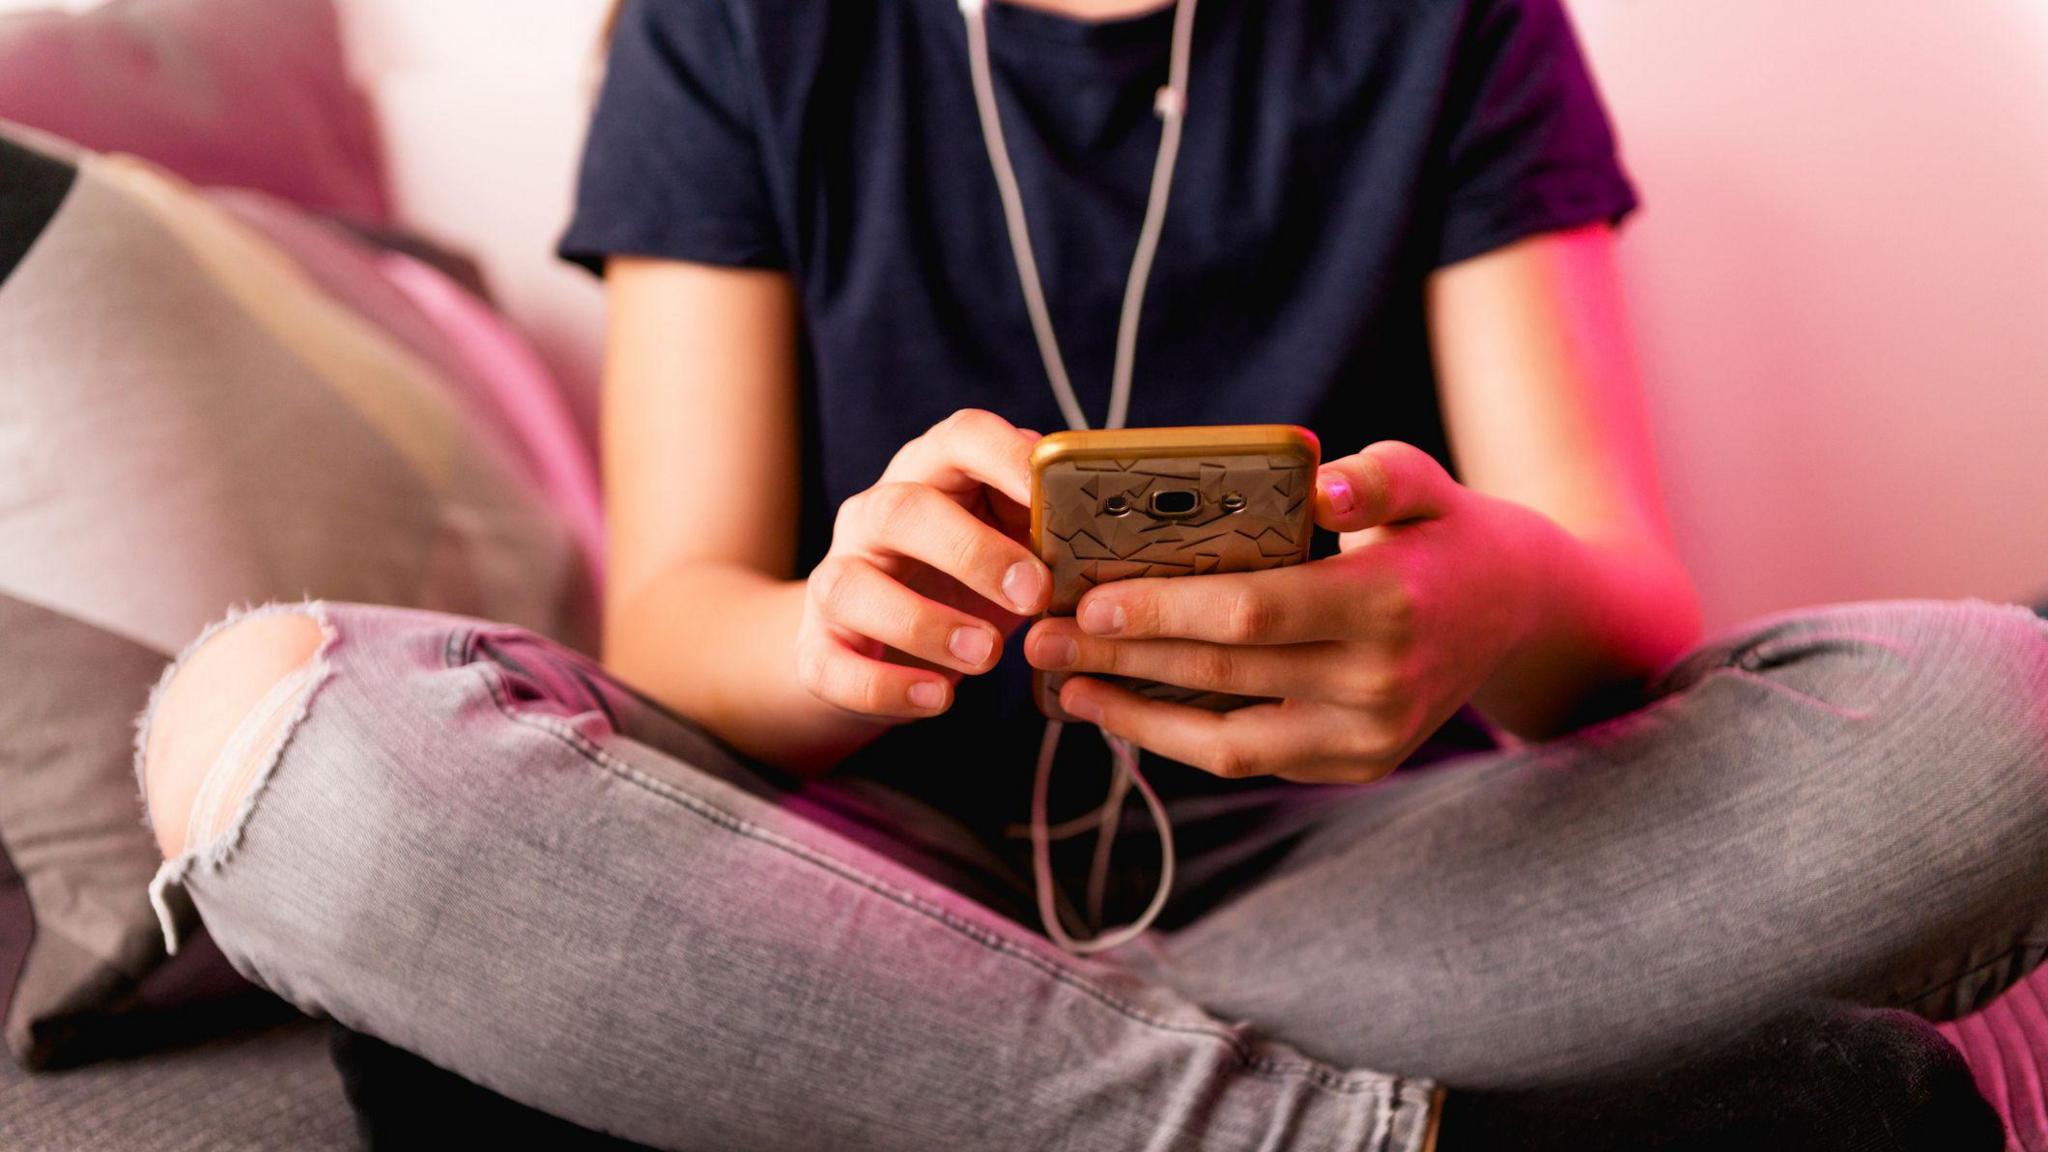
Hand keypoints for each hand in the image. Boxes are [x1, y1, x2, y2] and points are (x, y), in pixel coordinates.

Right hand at [797, 410, 1052, 719]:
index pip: (961, 437)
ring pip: (854, 585)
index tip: (1049, 492)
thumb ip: (1049, 530)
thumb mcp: (1013, 546)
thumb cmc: (967, 584)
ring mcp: (837, 579)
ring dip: (923, 621)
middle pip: (903, 509)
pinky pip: (832, 663)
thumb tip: (1114, 529)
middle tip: (1031, 594)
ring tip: (986, 655)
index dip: (1005, 456)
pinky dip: (885, 685)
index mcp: (933, 476)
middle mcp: (873, 517)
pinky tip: (938, 698)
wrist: (876, 645)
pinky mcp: (816, 646)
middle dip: (970, 551)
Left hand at [1023, 441, 1541, 782]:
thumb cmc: (1443, 532)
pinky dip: (1179, 739)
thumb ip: (1373, 477)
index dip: (1163, 611)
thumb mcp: (1424, 481)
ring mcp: (1367, 738)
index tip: (1091, 599)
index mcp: (1386, 603)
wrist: (1515, 613)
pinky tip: (1124, 708)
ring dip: (1134, 717)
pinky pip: (1250, 758)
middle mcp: (1378, 683)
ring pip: (1226, 741)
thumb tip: (1320, 482)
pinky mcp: (1354, 766)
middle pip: (1222, 676)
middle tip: (1041, 639)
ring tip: (1065, 686)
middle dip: (1121, 658)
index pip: (1251, 614)